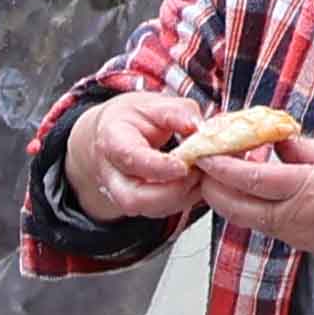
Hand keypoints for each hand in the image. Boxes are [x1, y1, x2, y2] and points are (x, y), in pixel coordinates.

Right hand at [66, 86, 209, 228]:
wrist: (113, 134)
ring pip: (148, 209)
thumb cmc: (133, 119)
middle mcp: (112, 174)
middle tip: (198, 173)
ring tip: (201, 175)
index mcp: (113, 141)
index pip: (131, 159)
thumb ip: (177, 112)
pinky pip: (160, 210)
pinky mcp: (137, 204)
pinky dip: (183, 199)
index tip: (184, 166)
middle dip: (172, 192)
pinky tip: (195, 182)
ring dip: (181, 197)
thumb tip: (198, 127)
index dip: (158, 166)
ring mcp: (121, 193)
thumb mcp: (154, 104)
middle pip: (133, 198)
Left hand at [193, 133, 313, 261]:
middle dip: (211, 186)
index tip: (205, 153)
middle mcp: (291, 217)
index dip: (222, 166)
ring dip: (225, 197)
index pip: (250, 179)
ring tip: (218, 174)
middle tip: (200, 165)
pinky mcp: (295, 241)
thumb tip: (273, 139)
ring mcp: (291, 233)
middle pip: (235, 206)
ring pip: (243, 217)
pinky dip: (244, 206)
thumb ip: (301, 148)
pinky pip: (260, 223)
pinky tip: (245, 190)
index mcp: (305, 190)